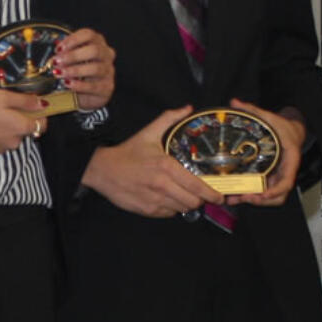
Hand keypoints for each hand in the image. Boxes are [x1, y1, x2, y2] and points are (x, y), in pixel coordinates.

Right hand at [0, 90, 49, 152]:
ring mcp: (1, 148)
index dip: (39, 114)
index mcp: (21, 128)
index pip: (42, 124)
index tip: (30, 104)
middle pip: (26, 129)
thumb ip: (25, 101)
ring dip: (7, 125)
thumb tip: (42, 103)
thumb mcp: (2, 97)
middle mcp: (15, 142)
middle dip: (20, 118)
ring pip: (12, 134)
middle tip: (5, 104)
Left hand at [56, 27, 114, 109]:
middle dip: (73, 56)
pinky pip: (94, 86)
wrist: (87, 93)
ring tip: (60, 73)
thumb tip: (55, 51)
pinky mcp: (107, 87)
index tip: (58, 48)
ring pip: (95, 68)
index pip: (89, 35)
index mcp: (98, 42)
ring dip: (74, 70)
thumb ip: (65, 52)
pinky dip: (79, 85)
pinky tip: (68, 84)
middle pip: (94, 50)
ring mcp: (109, 71)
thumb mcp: (72, 59)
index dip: (73, 40)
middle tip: (57, 61)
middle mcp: (106, 54)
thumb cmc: (79, 70)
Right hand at [80, 106, 218, 216]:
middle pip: (193, 202)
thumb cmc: (128, 152)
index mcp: (166, 166)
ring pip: (182, 209)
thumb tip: (187, 108)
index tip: (219, 196)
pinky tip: (167, 198)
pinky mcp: (147, 210)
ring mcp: (155, 200)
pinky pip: (168, 214)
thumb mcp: (149, 133)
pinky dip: (172, 208)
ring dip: (185, 204)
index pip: (197, 186)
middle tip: (198, 194)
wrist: (102, 170)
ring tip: (182, 195)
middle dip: (199, 199)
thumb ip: (169, 119)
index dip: (211, 194)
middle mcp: (162, 185)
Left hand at [226, 100, 305, 205]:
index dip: (275, 190)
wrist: (291, 130)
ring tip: (236, 198)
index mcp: (290, 159)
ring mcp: (278, 176)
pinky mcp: (270, 178)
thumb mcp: (270, 117)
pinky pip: (264, 192)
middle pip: (278, 195)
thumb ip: (253, 110)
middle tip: (244, 197)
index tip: (263, 193)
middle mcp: (285, 171)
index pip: (287, 181)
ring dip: (255, 201)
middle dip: (261, 200)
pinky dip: (252, 195)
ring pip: (271, 197)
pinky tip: (237, 194)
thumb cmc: (284, 126)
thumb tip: (235, 102)